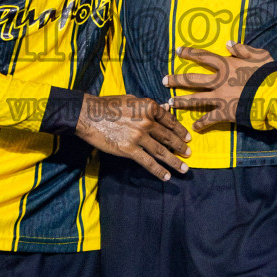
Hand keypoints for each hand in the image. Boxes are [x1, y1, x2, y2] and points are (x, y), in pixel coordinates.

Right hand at [74, 94, 190, 180]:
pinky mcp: (129, 150)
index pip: (169, 120)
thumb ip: (148, 105)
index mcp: (148, 107)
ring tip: (184, 168)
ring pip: (161, 151)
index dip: (180, 130)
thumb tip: (165, 107)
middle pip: (168, 137)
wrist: (88, 115)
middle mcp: (146, 122)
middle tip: (189, 153)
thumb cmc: (107, 105)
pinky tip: (166, 177)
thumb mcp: (131, 99)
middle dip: (180, 147)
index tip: (188, 137)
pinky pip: (148, 162)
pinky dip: (158, 171)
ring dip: (174, 161)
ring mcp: (138, 137)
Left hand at [166, 42, 275, 131]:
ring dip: (181, 101)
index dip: (190, 53)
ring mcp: (220, 98)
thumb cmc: (270, 74)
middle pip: (192, 80)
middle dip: (176, 79)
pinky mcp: (225, 113)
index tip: (178, 51)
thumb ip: (243, 49)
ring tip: (170, 102)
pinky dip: (201, 123)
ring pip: (195, 99)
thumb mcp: (259, 55)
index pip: (203, 57)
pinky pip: (209, 119)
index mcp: (227, 65)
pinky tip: (194, 127)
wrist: (276, 96)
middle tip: (164, 80)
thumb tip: (228, 43)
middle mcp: (219, 81)